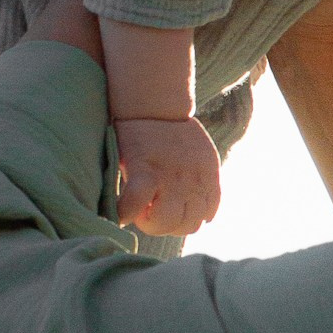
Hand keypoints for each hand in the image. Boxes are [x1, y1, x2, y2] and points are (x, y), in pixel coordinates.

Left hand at [114, 113, 223, 234]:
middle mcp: (173, 177)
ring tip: (168, 210)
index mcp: (145, 172)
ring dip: (177, 223)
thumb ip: (126, 191)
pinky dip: (200, 214)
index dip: (127, 216)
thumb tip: (124, 220)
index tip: (125, 213)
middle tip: (149, 212)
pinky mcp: (211, 173)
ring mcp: (196, 177)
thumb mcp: (120, 159)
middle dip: (155, 225)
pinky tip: (187, 205)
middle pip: (170, 223)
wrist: (159, 107)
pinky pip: (212, 207)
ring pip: (192, 223)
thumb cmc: (134, 137)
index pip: (134, 208)